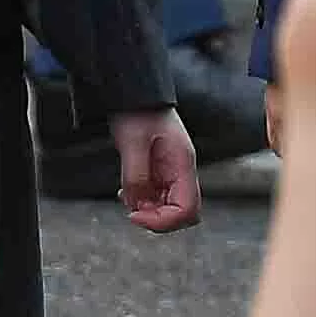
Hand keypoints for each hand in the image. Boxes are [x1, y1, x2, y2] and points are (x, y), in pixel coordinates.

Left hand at [113, 109, 199, 230]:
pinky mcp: (161, 172)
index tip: (135, 214)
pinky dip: (143, 202)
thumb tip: (137, 204)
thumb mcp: (132, 143)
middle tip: (133, 210)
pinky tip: (128, 192)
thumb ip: (136, 176)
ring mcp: (173, 173)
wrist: (136, 96)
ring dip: (149, 211)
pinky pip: (158, 198)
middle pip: (184, 213)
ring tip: (128, 197)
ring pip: (170, 208)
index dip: (162, 221)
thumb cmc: (138, 113)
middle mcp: (182, 171)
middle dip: (158, 219)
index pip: (187, 209)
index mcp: (183, 164)